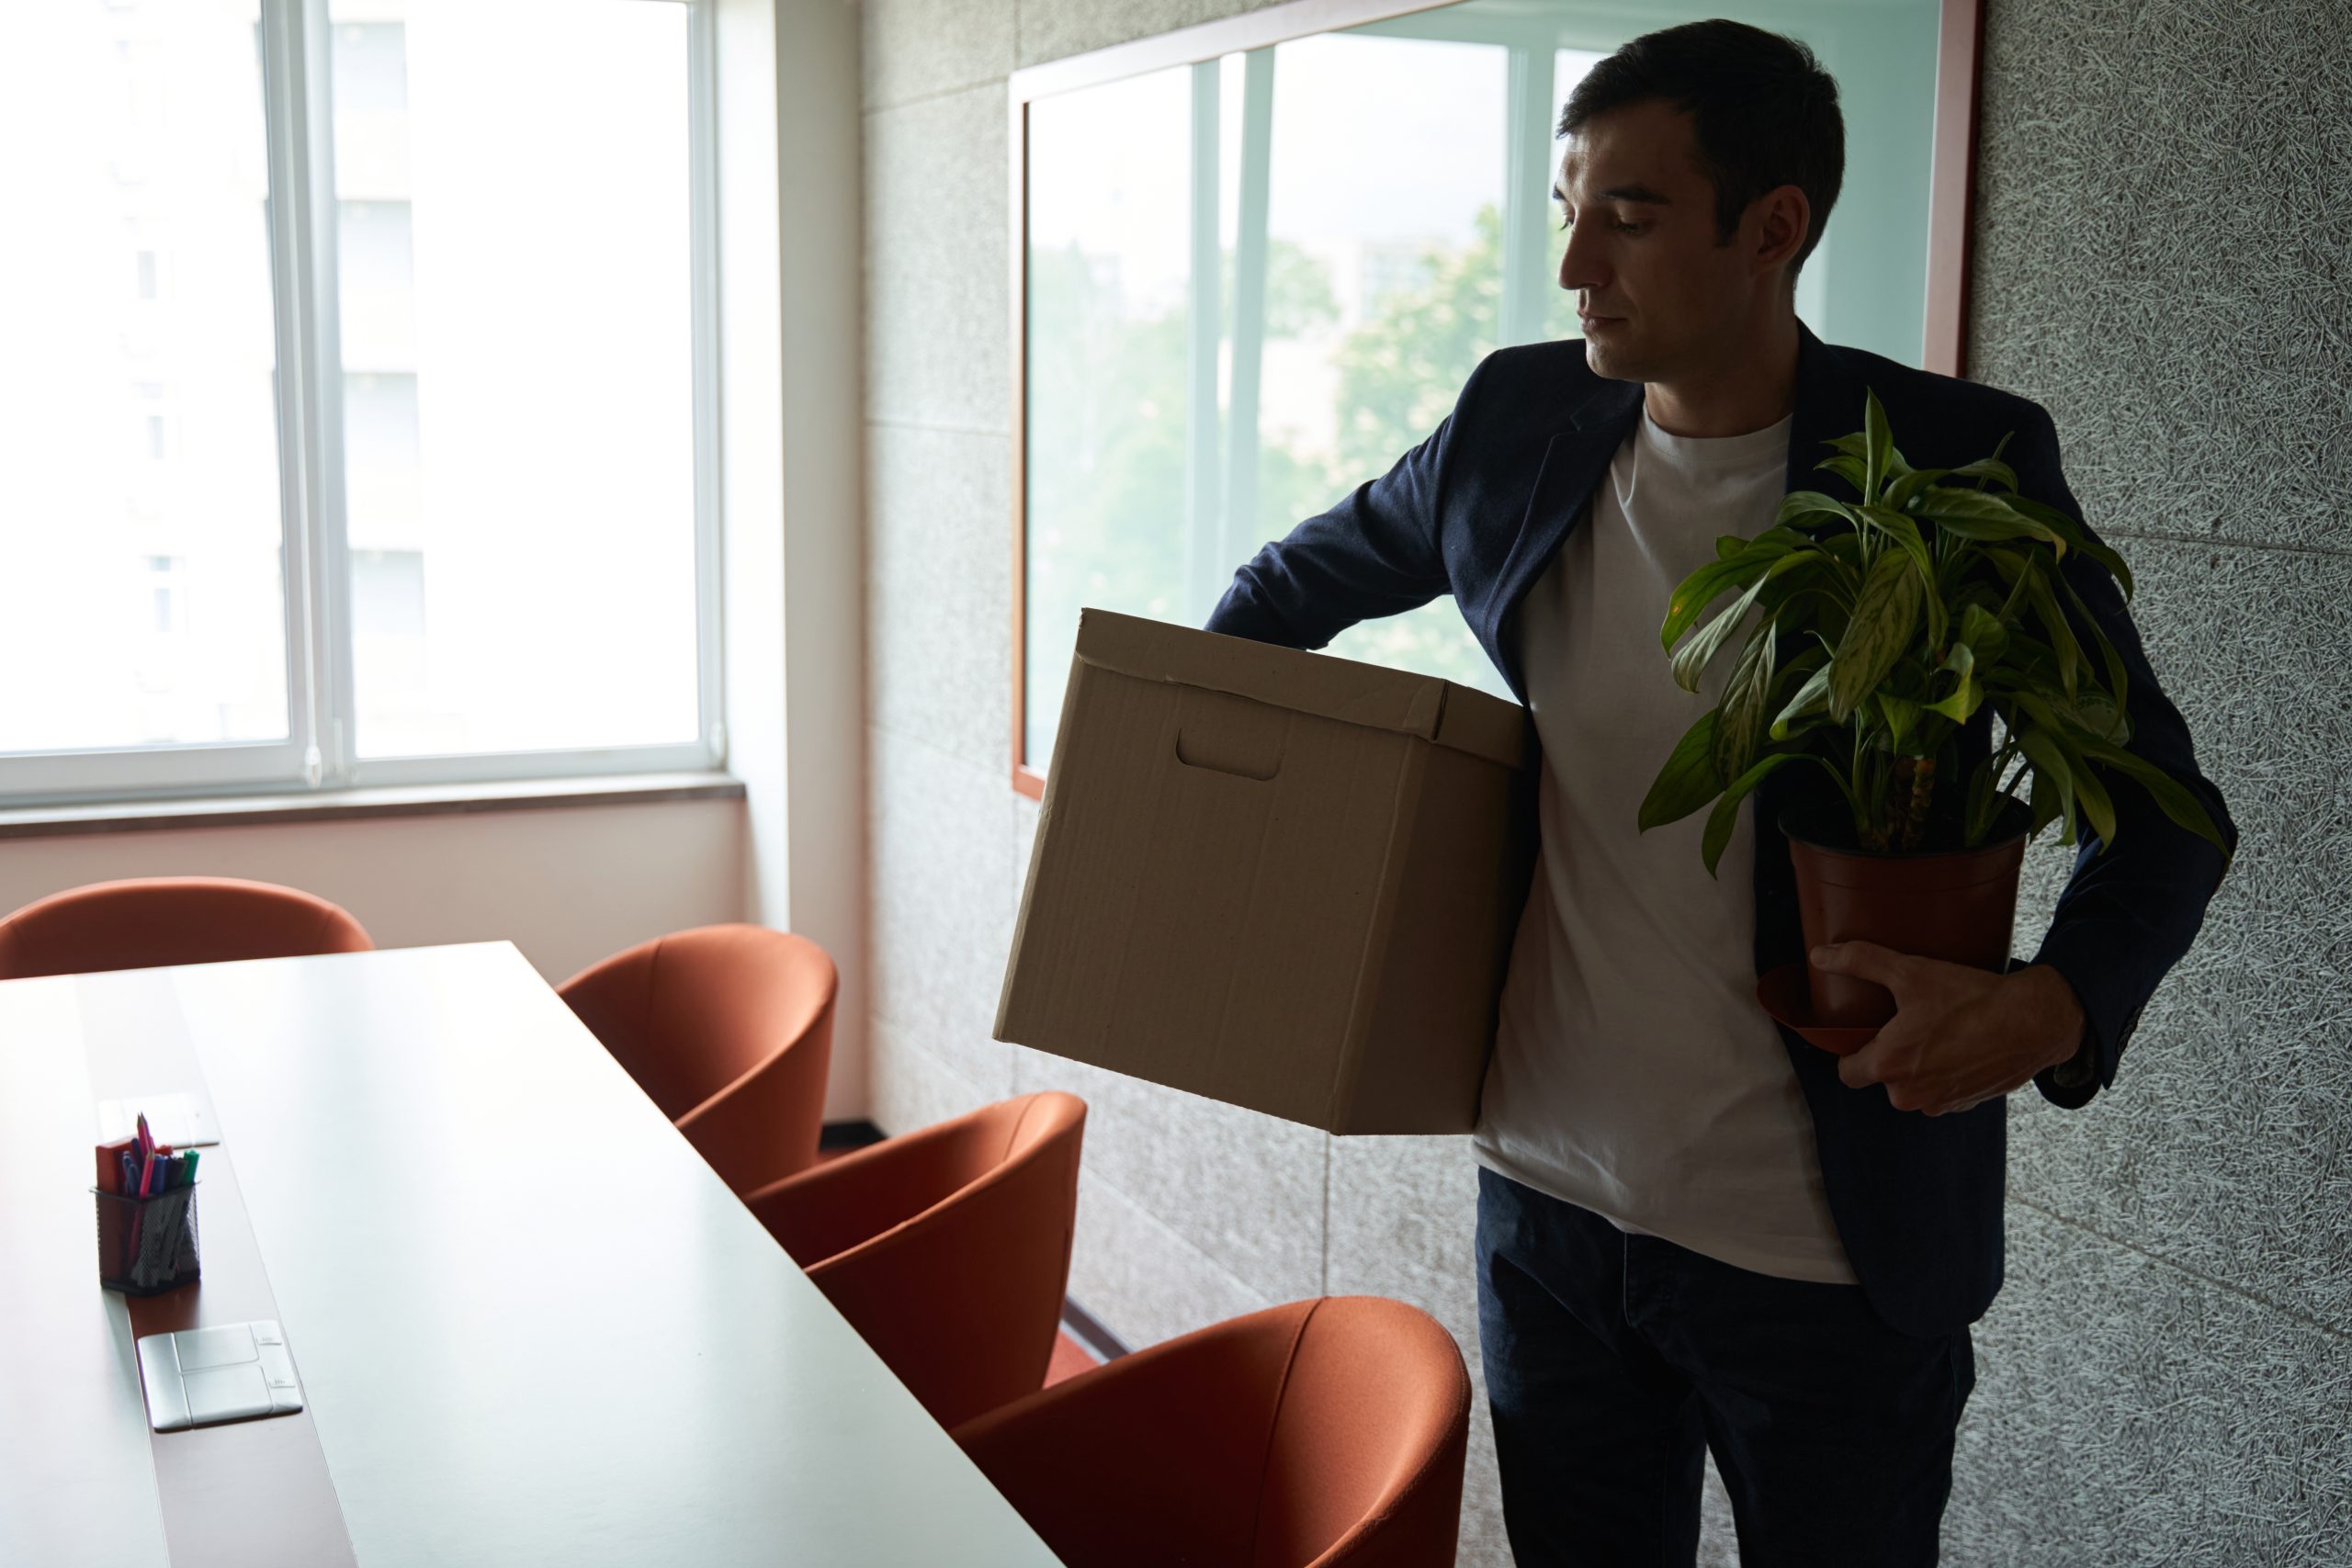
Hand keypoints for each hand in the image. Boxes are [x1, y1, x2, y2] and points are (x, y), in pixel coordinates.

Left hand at [1813, 943, 2085, 1116]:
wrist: (2034, 1022)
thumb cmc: (1971, 999)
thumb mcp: (1910, 972)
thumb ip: (1860, 962)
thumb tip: (1819, 955)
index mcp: (1890, 1067)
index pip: (1848, 1073)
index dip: (1852, 1051)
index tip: (1865, 1031)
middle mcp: (1911, 1095)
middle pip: (1882, 1078)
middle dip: (1890, 1056)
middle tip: (1909, 1024)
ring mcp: (1942, 1104)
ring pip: (1914, 1086)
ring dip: (1920, 1067)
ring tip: (1938, 1033)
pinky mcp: (1968, 1105)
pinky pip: (1942, 1091)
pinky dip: (1946, 1074)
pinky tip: (1960, 1047)